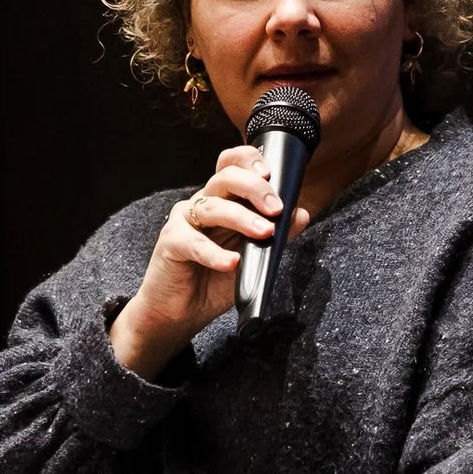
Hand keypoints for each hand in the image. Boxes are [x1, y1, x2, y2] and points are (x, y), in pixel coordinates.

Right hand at [110, 146, 310, 377]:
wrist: (181, 312)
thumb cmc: (215, 280)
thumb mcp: (254, 258)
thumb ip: (276, 236)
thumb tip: (301, 214)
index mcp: (223, 200)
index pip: (232, 166)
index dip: (248, 161)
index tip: (270, 173)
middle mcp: (203, 204)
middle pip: (225, 178)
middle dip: (255, 189)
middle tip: (275, 208)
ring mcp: (184, 221)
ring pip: (213, 207)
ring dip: (242, 218)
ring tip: (264, 232)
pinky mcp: (170, 243)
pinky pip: (192, 242)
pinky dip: (214, 253)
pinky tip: (231, 262)